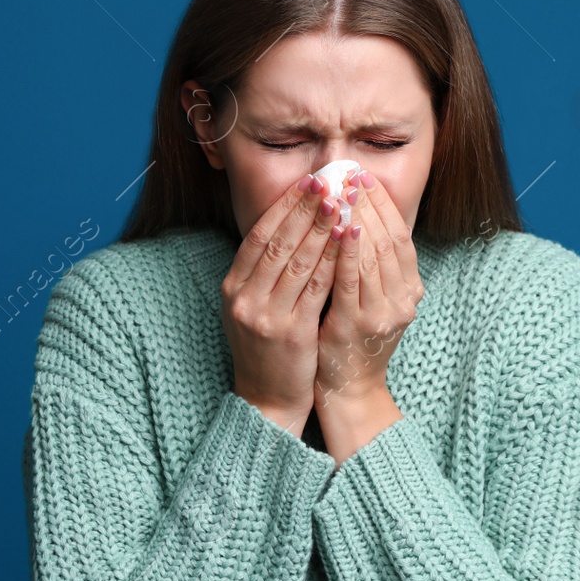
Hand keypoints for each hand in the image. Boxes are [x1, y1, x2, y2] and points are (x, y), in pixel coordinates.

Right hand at [221, 173, 343, 427]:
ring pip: (299, 261)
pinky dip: (333, 259)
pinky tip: (348, 239)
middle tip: (329, 181)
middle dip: (305, 208)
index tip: (307, 182)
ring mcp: (266, 316)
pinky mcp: (291, 333)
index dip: (284, 206)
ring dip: (323, 227)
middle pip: (279, 243)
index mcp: (232, 288)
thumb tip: (288, 225)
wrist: (267, 400)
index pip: (259, 237)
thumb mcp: (249, 307)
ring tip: (342, 201)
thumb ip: (261, 272)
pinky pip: (317, 287)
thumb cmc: (266, 349)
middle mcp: (244, 299)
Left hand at [315, 168, 425, 406]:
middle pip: (388, 239)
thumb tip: (356, 217)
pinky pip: (353, 280)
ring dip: (356, 218)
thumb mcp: (369, 299)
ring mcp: (383, 312)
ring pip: (373, 254)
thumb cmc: (352, 340)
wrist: (349, 390)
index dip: (383, 204)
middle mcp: (403, 298)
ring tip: (341, 190)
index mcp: (409, 289)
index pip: (400, 235)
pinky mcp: (358, 324)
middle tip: (348, 173)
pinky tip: (339, 227)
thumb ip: (368, 265)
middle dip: (367, 203)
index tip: (363, 176)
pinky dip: (347, 250)